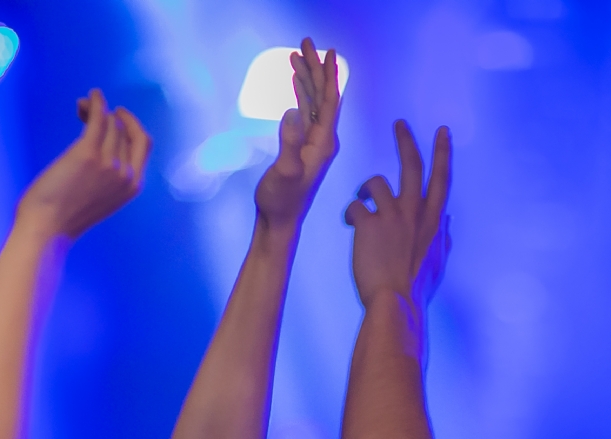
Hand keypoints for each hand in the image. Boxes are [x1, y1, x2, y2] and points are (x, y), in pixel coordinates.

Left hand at [15, 90, 149, 244]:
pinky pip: (98, 119)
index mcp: (133, 186)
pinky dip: (95, 102)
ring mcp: (109, 162)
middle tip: (93, 111)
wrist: (48, 227)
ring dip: (97, 109)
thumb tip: (105, 149)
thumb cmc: (68, 217)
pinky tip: (90, 97)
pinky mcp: (87, 153)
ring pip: (110, 123)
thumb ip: (110, 178)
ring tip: (81, 107)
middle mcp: (126, 172)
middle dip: (112, 115)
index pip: (142, 144)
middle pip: (125, 130)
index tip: (117, 117)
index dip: (131, 126)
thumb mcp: (103, 198)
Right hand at [254, 38, 341, 232]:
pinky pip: (306, 113)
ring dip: (307, 79)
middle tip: (306, 42)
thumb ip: (290, 143)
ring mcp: (314, 143)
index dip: (328, 75)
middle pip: (324, 96)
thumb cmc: (282, 201)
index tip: (327, 51)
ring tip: (296, 56)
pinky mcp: (303, 147)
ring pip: (314, 103)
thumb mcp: (285, 172)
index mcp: (324, 143)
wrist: (279, 222)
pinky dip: (301, 95)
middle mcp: (324, 140)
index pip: (331, 101)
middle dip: (315, 69)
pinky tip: (296, 83)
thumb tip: (292, 112)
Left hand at [345, 121, 450, 311]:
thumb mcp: (437, 261)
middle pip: (411, 167)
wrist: (395, 302)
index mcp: (432, 222)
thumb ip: (442, 239)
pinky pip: (355, 206)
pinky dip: (350, 213)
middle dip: (405, 141)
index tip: (441, 132)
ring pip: (375, 183)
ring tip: (360, 202)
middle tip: (398, 123)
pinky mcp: (367, 224)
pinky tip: (349, 225)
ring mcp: (391, 217)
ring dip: (364, 189)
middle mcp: (414, 213)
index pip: (441, 180)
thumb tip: (447, 224)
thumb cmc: (416, 288)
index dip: (442, 153)